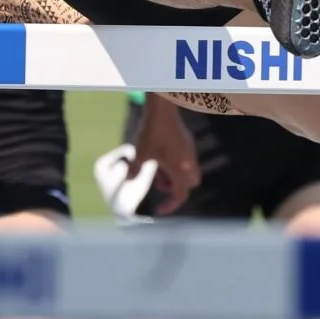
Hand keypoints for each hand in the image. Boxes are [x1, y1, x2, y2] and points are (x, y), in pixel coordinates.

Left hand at [131, 97, 202, 214]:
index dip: (170, 206)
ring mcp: (191, 151)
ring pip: (188, 171)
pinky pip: (186, 159)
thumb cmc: (152, 132)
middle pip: (189, 185)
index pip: (180, 196)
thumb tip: (128, 181)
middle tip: (159, 183)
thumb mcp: (141, 153)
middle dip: (175, 188)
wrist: (163, 108)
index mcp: (180, 170)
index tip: (159, 210)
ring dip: (174, 175)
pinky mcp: (188, 141)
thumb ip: (135, 170)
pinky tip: (161, 154)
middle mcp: (189, 163)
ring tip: (157, 168)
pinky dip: (176, 164)